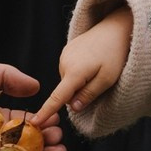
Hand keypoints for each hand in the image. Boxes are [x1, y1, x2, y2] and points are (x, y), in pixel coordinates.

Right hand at [31, 1, 131, 125]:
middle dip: (78, 93)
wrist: (115, 28)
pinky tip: (91, 61)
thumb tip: (73, 108)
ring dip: (79, 82)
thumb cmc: (115, 54)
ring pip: (68, 81)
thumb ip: (89, 95)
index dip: (46, 111)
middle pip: (66, 91)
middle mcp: (65, 63)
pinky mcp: (67, 49)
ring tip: (96, 67)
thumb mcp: (107, 80)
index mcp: (74, 72)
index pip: (57, 97)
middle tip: (98, 80)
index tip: (34, 122)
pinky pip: (69, 69)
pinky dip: (78, 72)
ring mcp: (64, 54)